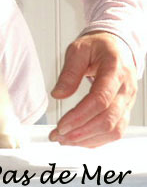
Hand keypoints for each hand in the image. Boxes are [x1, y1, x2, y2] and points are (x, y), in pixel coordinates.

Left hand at [49, 31, 136, 147]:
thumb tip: (58, 94)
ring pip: (113, 130)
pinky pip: (115, 131)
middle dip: (81, 132)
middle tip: (58, 136)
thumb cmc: (98, 46)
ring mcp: (128, 102)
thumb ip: (69, 72)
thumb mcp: (78, 50)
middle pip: (107, 119)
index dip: (80, 116)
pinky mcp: (125, 110)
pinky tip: (79, 140)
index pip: (100, 99)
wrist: (117, 46)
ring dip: (87, 139)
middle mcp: (126, 89)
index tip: (62, 125)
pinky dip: (96, 140)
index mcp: (115, 70)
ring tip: (64, 140)